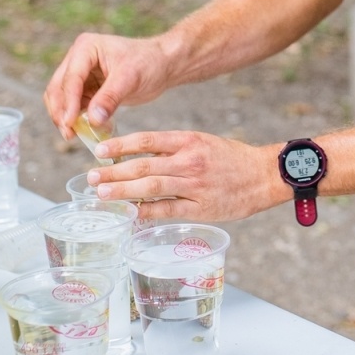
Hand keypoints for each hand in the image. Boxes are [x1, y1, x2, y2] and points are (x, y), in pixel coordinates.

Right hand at [43, 32, 174, 139]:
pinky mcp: (87, 87)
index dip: (68, 102)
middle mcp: (78, 58)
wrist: (162, 64)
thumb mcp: (130, 78)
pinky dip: (76, 118)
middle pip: (58, 88)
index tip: (69, 124)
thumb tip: (92, 120)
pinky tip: (84, 132)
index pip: (71, 78)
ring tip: (73, 135)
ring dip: (65, 116)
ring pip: (61, 98)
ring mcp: (80, 73)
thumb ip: (109, 98)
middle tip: (68, 134)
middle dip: (61, 111)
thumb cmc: (149, 63)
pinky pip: (74, 105)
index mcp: (86, 48)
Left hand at [86, 130, 286, 222]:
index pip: (146, 140)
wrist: (264, 175)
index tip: (99, 152)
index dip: (120, 146)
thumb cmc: (231, 158)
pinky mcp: (202, 208)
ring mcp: (195, 186)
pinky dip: (146, 212)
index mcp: (188, 141)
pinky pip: (167, 210)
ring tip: (102, 194)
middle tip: (90, 178)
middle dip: (113, 172)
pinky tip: (129, 213)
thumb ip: (173, 149)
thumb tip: (138, 155)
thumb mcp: (202, 142)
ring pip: (151, 188)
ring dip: (123, 192)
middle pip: (143, 167)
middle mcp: (189, 161)